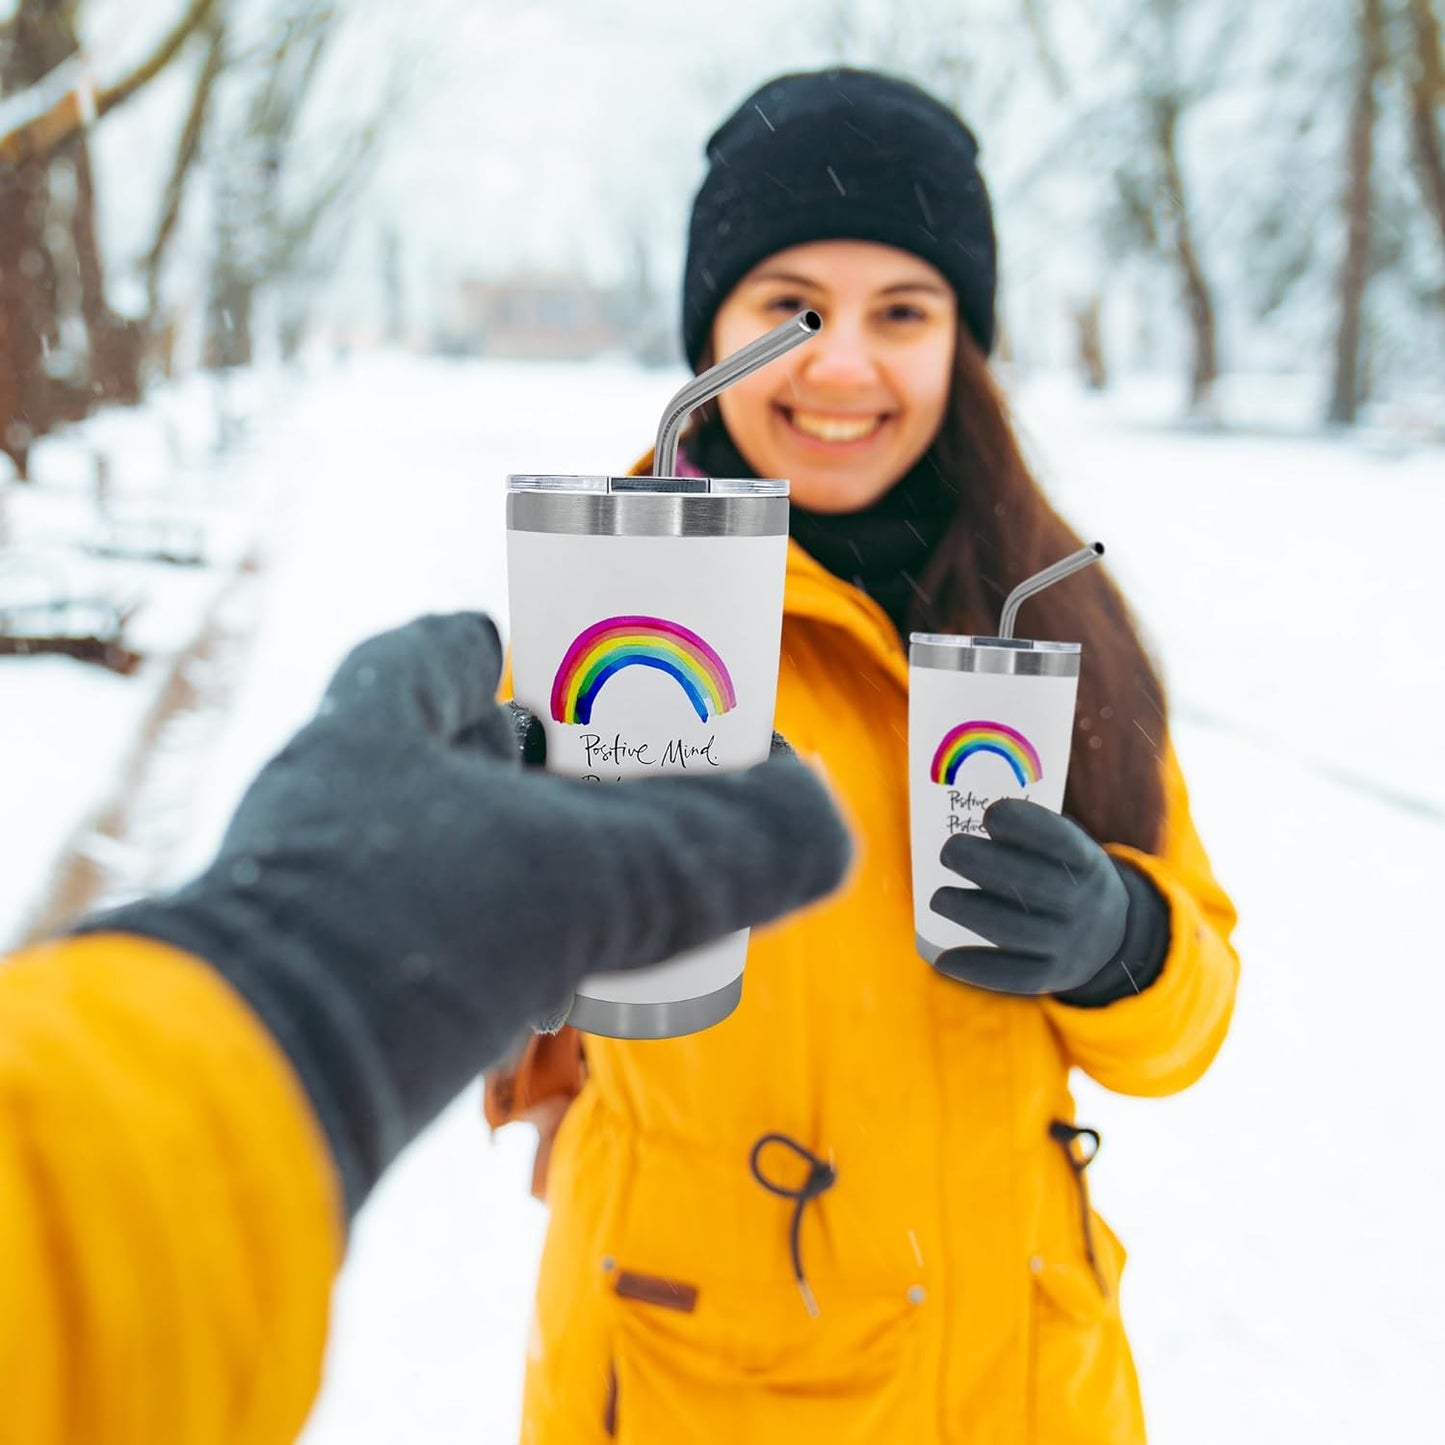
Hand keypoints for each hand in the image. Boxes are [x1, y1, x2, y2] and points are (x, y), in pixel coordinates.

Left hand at [79, 613, 851, 1214]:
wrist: (259, 1092)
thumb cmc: (416, 935)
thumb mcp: (600, 872)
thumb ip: (728, 847)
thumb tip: (831, 825)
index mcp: (376, 728)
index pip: (428, 653)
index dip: (485, 644)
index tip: (535, 648)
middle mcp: (332, 802)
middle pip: (437, 756)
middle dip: (522, 761)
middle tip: (612, 780)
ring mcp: (318, 898)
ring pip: (428, 852)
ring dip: (511, 856)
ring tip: (605, 876)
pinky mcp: (325, 991)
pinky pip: (422, 942)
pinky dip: (492, 945)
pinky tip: (551, 978)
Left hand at [930, 798, 1167, 1003]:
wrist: (1111, 936)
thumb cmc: (1066, 876)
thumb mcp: (1067, 849)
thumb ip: (1032, 836)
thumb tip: (979, 818)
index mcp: (1088, 863)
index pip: (1061, 842)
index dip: (1026, 825)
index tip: (990, 815)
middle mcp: (1084, 904)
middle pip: (1034, 885)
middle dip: (985, 864)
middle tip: (949, 851)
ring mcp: (1070, 944)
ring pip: (1017, 931)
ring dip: (971, 914)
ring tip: (939, 898)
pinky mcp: (1052, 975)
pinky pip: (1014, 976)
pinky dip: (977, 968)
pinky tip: (944, 959)